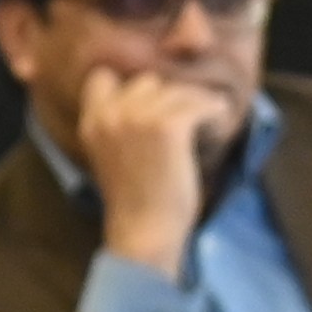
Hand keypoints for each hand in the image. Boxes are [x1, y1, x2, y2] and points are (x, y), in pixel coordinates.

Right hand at [68, 64, 242, 274]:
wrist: (145, 233)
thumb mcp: (112, 156)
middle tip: (187, 116)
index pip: (104, 78)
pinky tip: (219, 120)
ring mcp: (138, 118)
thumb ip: (119, 126)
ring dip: (195, 103)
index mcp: (92, 122)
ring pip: (177, 90)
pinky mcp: (168, 126)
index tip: (154, 103)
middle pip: (147, 82)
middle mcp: (111, 114)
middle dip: (168, 98)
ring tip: (208, 118)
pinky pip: (200, 103)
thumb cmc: (136, 203)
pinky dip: (214, 110)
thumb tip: (152, 97)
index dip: (131, 88)